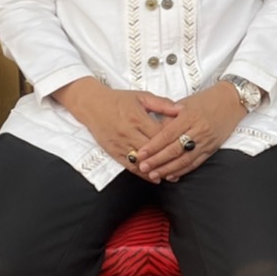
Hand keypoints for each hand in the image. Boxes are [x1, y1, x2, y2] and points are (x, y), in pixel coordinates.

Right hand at [53, 78, 182, 180]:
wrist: (93, 105)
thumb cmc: (119, 100)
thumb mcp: (142, 97)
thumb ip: (163, 104)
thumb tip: (182, 109)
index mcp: (137, 118)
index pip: (159, 134)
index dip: (172, 140)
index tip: (184, 144)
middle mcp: (129, 133)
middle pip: (152, 150)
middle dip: (166, 157)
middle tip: (182, 163)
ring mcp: (120, 144)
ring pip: (141, 161)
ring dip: (156, 169)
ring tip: (171, 174)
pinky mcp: (114, 152)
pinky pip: (130, 166)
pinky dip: (143, 174)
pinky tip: (153, 178)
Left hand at [135, 84, 246, 182]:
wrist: (231, 101)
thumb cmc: (206, 100)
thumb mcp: (185, 103)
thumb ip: (169, 117)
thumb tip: (153, 132)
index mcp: (189, 116)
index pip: (167, 134)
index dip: (153, 146)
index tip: (141, 153)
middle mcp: (198, 130)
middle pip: (174, 149)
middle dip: (157, 160)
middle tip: (143, 167)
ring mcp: (206, 141)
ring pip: (184, 159)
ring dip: (168, 169)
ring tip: (154, 174)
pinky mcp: (212, 149)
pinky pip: (195, 163)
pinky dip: (182, 170)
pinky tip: (171, 175)